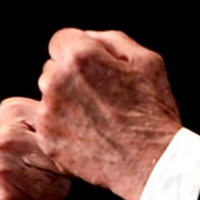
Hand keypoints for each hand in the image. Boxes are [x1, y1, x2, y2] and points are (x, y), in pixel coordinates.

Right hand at [0, 97, 70, 199]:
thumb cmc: (4, 163)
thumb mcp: (19, 125)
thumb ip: (51, 119)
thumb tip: (94, 129)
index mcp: (12, 112)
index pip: (65, 133)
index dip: (62, 150)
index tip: (43, 154)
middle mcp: (4, 139)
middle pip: (65, 162)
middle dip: (57, 175)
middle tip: (31, 175)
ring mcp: (3, 172)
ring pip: (60, 190)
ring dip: (50, 197)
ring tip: (26, 190)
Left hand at [36, 29, 181, 199]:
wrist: (152, 162)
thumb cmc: (153, 110)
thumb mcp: (147, 61)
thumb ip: (113, 40)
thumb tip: (89, 37)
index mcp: (80, 57)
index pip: (62, 40)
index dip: (79, 51)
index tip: (94, 68)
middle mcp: (56, 81)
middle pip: (53, 68)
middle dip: (71, 76)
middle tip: (100, 96)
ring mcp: (48, 113)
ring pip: (49, 97)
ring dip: (66, 102)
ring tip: (97, 118)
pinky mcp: (47, 140)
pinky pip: (48, 124)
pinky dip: (63, 128)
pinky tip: (89, 135)